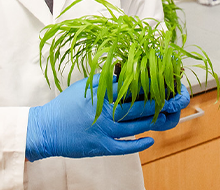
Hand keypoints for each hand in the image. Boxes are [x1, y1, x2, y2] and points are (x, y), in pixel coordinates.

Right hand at [25, 78, 189, 160]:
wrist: (46, 129)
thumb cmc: (64, 106)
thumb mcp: (83, 86)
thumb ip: (104, 79)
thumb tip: (123, 71)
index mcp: (101, 95)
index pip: (131, 88)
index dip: (150, 85)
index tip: (163, 81)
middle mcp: (105, 113)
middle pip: (138, 107)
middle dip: (158, 103)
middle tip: (173, 99)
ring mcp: (104, 131)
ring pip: (135, 126)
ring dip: (153, 122)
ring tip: (166, 116)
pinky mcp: (101, 147)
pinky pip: (125, 147)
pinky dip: (139, 144)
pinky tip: (150, 140)